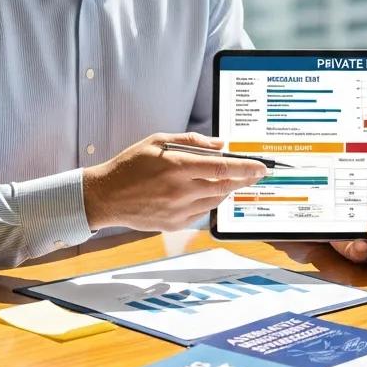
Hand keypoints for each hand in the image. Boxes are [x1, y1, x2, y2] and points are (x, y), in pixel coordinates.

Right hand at [83, 131, 266, 230]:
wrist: (105, 196)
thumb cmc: (130, 165)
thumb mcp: (158, 141)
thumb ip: (192, 141)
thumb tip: (220, 145)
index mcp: (177, 167)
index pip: (222, 168)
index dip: (246, 168)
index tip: (261, 167)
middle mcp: (180, 191)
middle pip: (224, 187)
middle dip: (244, 180)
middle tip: (256, 174)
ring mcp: (178, 210)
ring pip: (215, 201)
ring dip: (227, 190)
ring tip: (232, 181)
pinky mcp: (174, 224)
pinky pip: (202, 213)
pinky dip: (209, 202)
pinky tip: (208, 192)